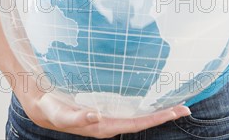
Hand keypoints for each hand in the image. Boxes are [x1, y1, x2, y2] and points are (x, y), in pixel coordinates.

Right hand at [15, 82, 190, 137]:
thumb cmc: (52, 109)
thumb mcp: (61, 113)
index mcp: (103, 125)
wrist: (43, 106)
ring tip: (175, 106)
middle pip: (143, 120)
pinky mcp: (106, 110)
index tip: (175, 112)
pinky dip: (144, 106)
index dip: (156, 117)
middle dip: (164, 115)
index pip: (136, 123)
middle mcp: (110, 123)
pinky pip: (130, 109)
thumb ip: (77, 118)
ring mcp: (109, 117)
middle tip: (185, 107)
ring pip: (138, 116)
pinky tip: (152, 102)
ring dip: (156, 111)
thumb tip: (96, 116)